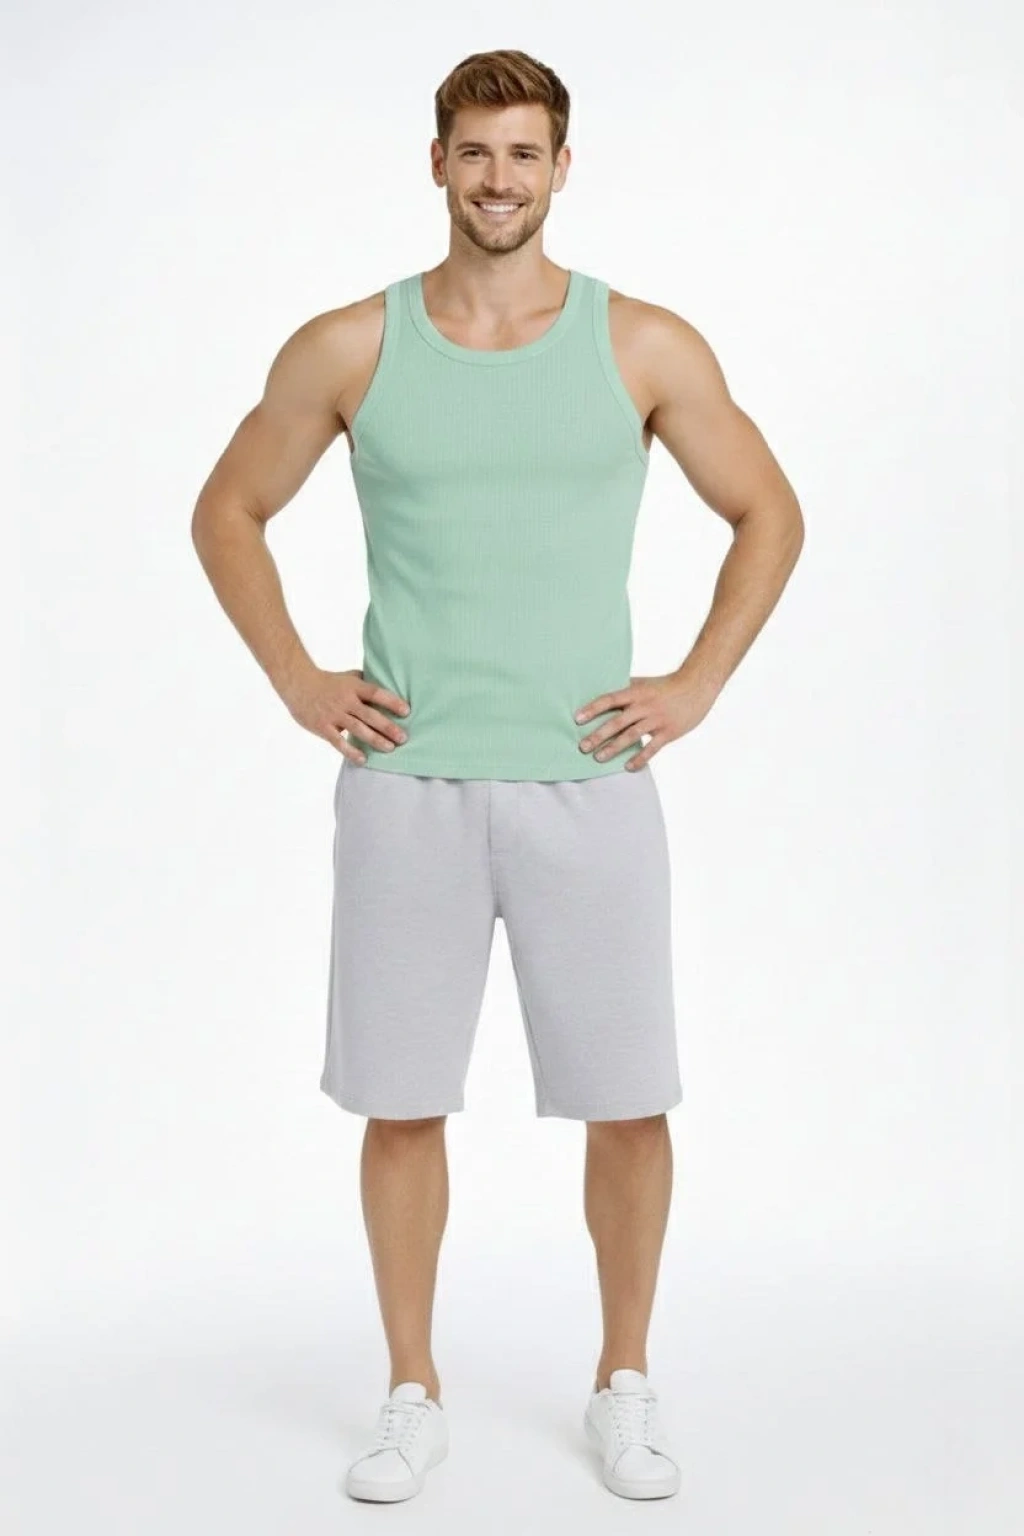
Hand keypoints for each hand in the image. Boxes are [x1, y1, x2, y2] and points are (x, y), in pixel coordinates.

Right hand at [281, 666, 409, 763]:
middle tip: (403, 738)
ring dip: (375, 740)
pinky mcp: (323, 727)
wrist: (298, 684)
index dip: (391, 702)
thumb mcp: (348, 677)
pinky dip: (351, 751)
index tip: (406, 711)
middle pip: (370, 715)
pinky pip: (338, 742)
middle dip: (388, 727)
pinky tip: (363, 760)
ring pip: (358, 729)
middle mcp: (345, 701)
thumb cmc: (328, 681)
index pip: (376, 693)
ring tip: (390, 748)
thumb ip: (366, 683)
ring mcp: (334, 715)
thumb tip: (389, 687)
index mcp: (353, 687)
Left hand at [574, 671, 716, 769]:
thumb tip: (604, 691)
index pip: (610, 700)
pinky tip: (628, 767)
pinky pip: (652, 748)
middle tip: (582, 746)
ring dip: (613, 748)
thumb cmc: (667, 685)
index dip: (593, 709)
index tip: (577, 719)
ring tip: (598, 758)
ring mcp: (656, 720)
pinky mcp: (668, 732)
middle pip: (617, 721)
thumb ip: (626, 689)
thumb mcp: (645, 683)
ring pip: (631, 736)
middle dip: (598, 735)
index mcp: (636, 692)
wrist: (697, 686)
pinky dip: (640, 758)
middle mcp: (644, 706)